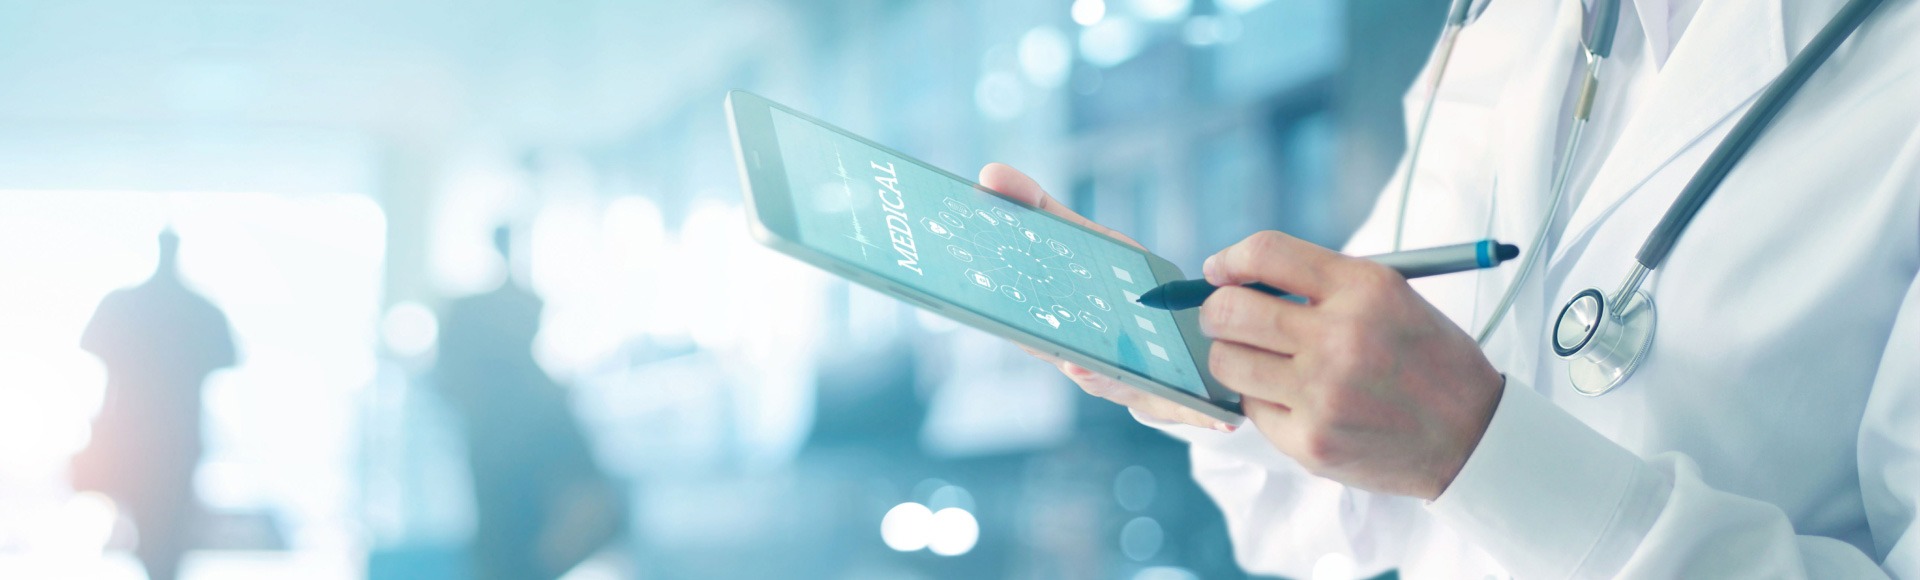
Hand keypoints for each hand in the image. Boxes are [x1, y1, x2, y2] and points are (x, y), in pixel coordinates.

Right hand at [978, 163, 1233, 432]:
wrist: (1169, 327)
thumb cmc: (1117, 284)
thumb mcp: (1083, 240)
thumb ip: (1040, 209)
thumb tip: (989, 173)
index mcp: (1066, 328)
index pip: (1039, 335)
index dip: (1028, 334)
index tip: (1019, 327)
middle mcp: (1093, 364)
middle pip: (1084, 367)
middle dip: (1081, 366)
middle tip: (1075, 361)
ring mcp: (1132, 384)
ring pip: (1130, 391)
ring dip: (1135, 392)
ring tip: (1143, 385)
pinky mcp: (1176, 398)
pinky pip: (1187, 410)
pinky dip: (1202, 414)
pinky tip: (1224, 416)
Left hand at [1199, 231, 1502, 498]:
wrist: (1472, 437)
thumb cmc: (1426, 360)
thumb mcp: (1391, 299)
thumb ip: (1321, 285)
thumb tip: (1236, 280)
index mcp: (1365, 289)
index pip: (1266, 253)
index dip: (1230, 260)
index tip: (1218, 271)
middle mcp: (1341, 338)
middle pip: (1230, 311)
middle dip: (1216, 312)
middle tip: (1225, 320)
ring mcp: (1323, 394)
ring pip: (1227, 363)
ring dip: (1234, 358)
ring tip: (1262, 362)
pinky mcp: (1311, 442)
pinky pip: (1251, 410)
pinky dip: (1264, 402)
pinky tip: (1298, 402)